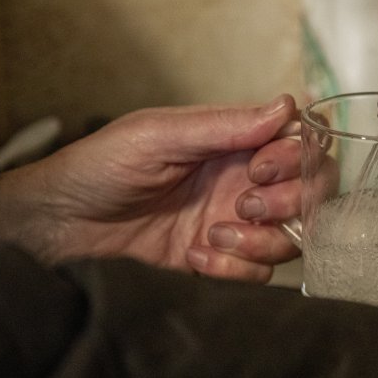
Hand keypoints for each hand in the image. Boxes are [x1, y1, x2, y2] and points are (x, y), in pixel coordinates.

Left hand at [0, 95, 302, 281]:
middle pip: (312, 192)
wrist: (65, 218)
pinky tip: (197, 257)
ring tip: (214, 236)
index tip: (259, 168)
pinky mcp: (223, 255)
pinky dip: (235, 270)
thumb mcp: (160, 135)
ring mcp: (238, 218)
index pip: (303, 143)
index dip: (296, 159)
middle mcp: (247, 177)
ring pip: (291, 237)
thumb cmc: (104, 163)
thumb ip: (226, 124)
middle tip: (243, 203)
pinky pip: (259, 271)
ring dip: (261, 242)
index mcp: (238, 139)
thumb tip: (287, 106)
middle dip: (287, 204)